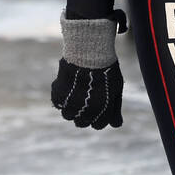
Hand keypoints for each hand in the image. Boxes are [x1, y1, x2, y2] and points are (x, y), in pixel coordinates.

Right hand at [53, 8, 125, 129]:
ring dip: (71, 107)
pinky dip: (61, 98)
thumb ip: (115, 109)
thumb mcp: (116, 88)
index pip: (98, 125)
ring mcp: (71, 102)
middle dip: (84, 115)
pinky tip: (68, 86)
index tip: (97, 108)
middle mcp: (86, 109)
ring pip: (68, 115)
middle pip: (81, 123)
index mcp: (103, 108)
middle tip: (85, 100)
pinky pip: (57, 103)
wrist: (89, 49)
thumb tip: (117, 125)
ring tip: (76, 92)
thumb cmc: (105, 68)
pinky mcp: (59, 94)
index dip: (98, 118)